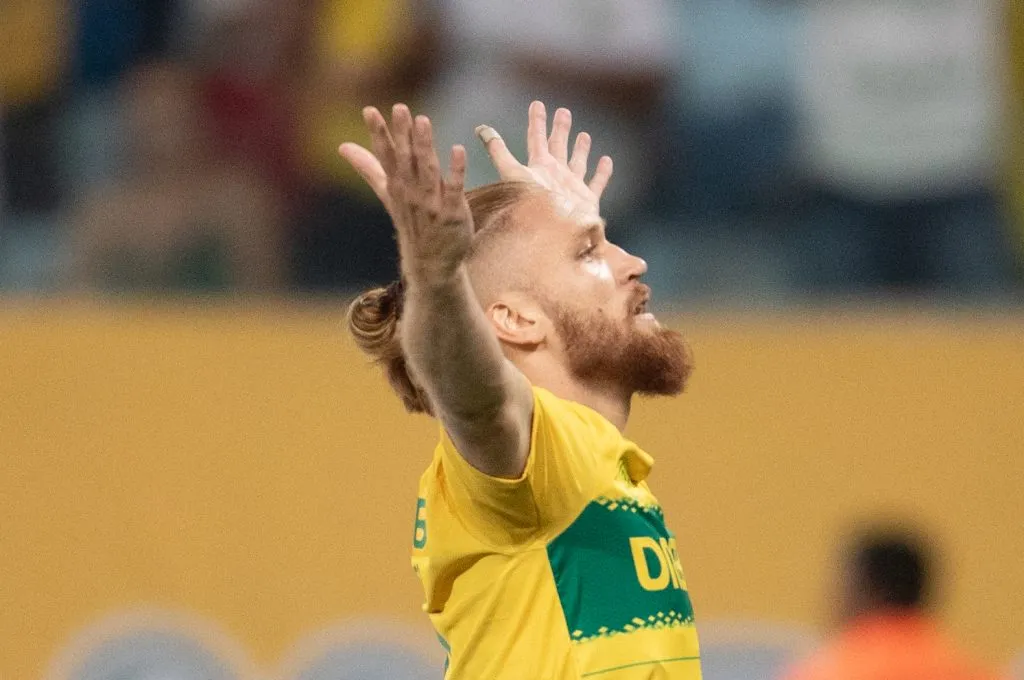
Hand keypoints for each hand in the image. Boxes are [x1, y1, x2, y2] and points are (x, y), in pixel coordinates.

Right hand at [339, 104, 471, 283]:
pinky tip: (458, 149)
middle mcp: (411, 193)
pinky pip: (454, 189)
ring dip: (425, 146)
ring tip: (423, 120)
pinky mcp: (452, 213)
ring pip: (428, 170)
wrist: (430, 263)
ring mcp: (431, 203)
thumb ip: (368, 168)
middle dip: (402, 134)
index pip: (385, 155)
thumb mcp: (387, 194)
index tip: (369, 110)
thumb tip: (342, 147)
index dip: (378, 133)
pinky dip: (456, 171)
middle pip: (406, 159)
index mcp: (396, 186)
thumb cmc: (411, 223)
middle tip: (400, 107)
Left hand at [476, 101, 612, 218]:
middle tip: (563, 111)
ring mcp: (571, 188)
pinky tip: (606, 161)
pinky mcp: (587, 201)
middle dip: (559, 129)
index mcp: (538, 168)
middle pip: (558, 146)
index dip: (536, 121)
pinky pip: (596, 184)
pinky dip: (602, 173)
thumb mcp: (512, 173)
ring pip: (577, 163)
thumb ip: (497, 151)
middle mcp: (554, 175)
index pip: (536, 138)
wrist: (551, 236)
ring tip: (584, 135)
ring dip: (580, 149)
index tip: (536, 104)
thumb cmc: (531, 207)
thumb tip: (480, 128)